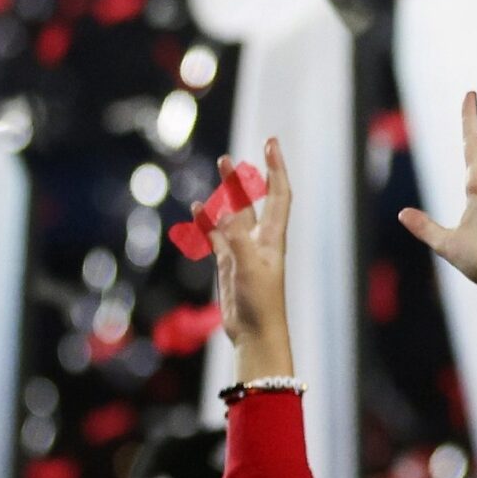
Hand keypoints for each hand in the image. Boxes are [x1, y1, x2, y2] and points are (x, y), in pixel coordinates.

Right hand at [210, 137, 293, 380]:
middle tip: (230, 157)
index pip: (278, 193)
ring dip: (226, 193)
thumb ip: (237, 239)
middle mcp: (260, 238)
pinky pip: (216, 236)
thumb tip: (225, 211)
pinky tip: (198, 208)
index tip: (270, 143)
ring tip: (219, 168)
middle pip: (253, 199)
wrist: (256, 334)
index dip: (275, 168)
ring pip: (233, 214)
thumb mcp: (249, 268)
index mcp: (273, 236)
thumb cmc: (261, 303)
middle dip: (244, 176)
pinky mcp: (229, 264)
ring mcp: (243, 250)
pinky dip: (207, 222)